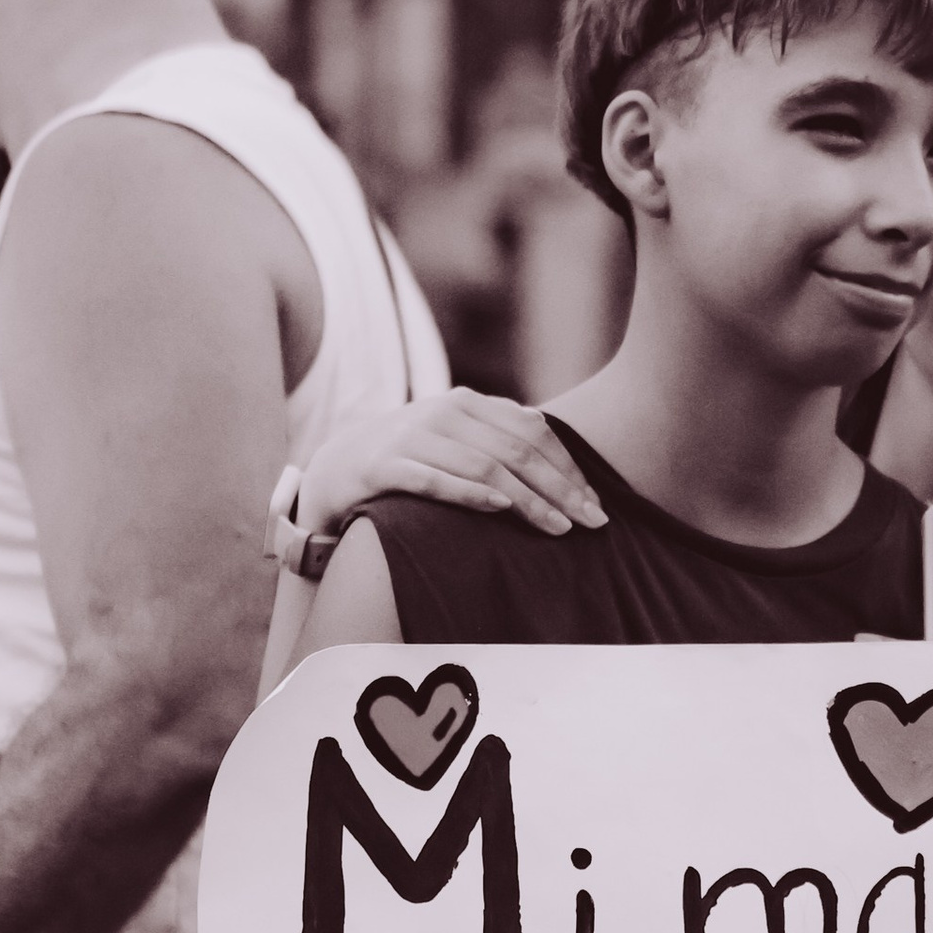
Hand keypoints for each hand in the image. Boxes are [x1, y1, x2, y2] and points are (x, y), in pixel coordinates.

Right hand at [296, 394, 605, 546]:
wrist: (336, 467)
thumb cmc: (411, 462)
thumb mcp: (458, 445)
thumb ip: (502, 448)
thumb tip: (569, 481)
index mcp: (469, 404)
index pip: (533, 433)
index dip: (569, 470)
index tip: (596, 507)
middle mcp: (444, 412)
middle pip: (517, 451)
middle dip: (560, 489)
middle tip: (591, 524)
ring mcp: (413, 436)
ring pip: (484, 467)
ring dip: (527, 500)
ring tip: (556, 528)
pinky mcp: (384, 465)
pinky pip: (434, 479)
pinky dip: (470, 493)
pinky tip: (500, 508)